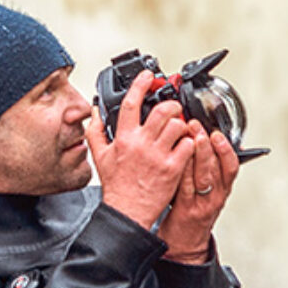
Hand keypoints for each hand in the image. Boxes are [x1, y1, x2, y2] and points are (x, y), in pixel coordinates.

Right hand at [84, 70, 190, 227]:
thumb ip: (97, 131)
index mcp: (124, 138)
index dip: (141, 84)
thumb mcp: (100, 156)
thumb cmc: (117, 187)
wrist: (127, 212)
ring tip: (180, 130)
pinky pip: (189, 146)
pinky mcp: (173, 168)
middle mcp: (141, 144)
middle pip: (163, 111)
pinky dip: (191, 142)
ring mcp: (158, 156)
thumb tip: (96, 112)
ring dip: (183, 124)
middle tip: (174, 108)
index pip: (131, 103)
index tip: (148, 75)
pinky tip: (186, 146)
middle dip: (172, 105)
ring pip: (178, 125)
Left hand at [159, 125, 239, 263]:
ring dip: (195, 154)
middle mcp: (216, 195)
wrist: (185, 244)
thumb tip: (202, 140)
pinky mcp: (187, 209)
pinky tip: (176, 158)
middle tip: (197, 127)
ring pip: (203, 175)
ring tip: (188, 136)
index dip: (226, 149)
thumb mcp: (206, 191)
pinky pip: (186, 187)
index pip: (231, 166)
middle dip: (207, 145)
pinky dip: (183, 170)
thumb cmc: (192, 212)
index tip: (217, 133)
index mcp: (223, 189)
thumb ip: (207, 168)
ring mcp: (202, 203)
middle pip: (217, 167)